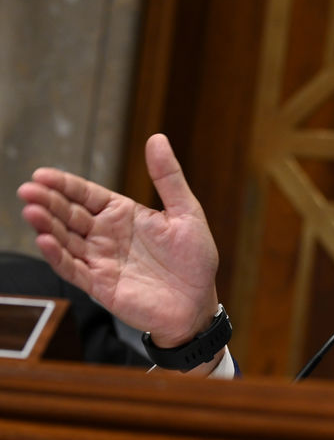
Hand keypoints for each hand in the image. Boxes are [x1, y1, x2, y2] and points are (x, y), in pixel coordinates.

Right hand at [17, 134, 219, 349]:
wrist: (199, 301)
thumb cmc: (195, 258)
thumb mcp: (187, 212)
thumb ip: (168, 177)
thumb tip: (157, 138)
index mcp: (124, 214)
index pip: (86, 195)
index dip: (64, 185)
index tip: (42, 174)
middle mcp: (107, 235)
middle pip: (70, 214)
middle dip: (48, 202)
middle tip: (28, 189)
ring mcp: (102, 260)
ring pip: (66, 240)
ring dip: (47, 227)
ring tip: (31, 211)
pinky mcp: (102, 286)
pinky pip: (74, 269)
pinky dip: (59, 257)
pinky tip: (45, 242)